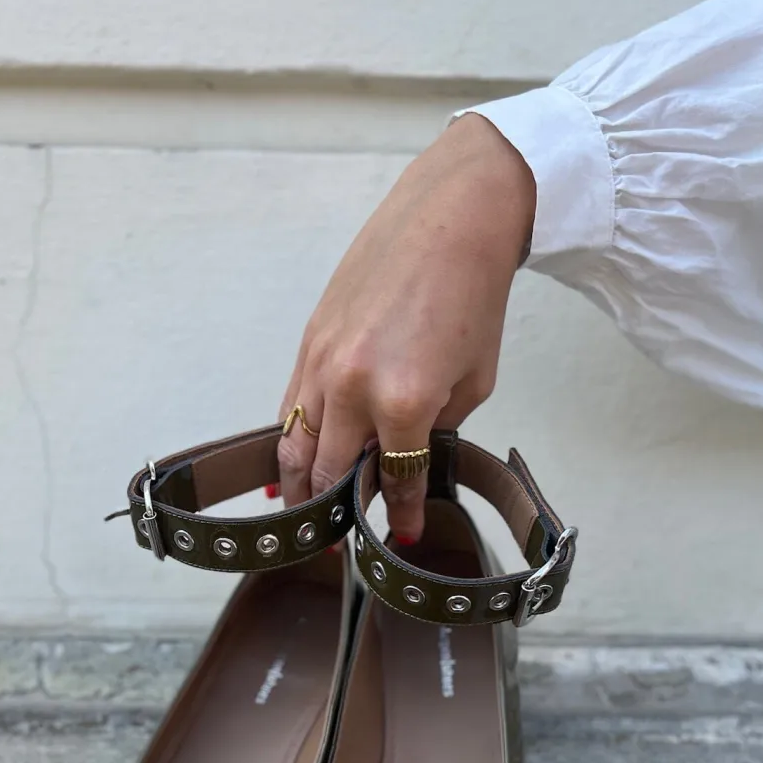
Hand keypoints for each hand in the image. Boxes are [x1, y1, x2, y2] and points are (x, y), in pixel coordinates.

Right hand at [277, 113, 535, 541]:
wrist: (450, 218)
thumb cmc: (473, 294)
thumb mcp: (474, 378)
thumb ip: (438, 428)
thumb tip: (410, 457)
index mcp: (405, 401)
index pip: (395, 478)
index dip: (398, 515)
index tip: (402, 538)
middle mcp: (354, 388)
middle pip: (331, 474)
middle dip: (333, 516)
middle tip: (338, 544)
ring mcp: (323, 364)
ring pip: (296, 448)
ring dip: (298, 489)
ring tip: (303, 519)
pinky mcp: (309, 342)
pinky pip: (289, 409)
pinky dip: (288, 445)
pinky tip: (288, 471)